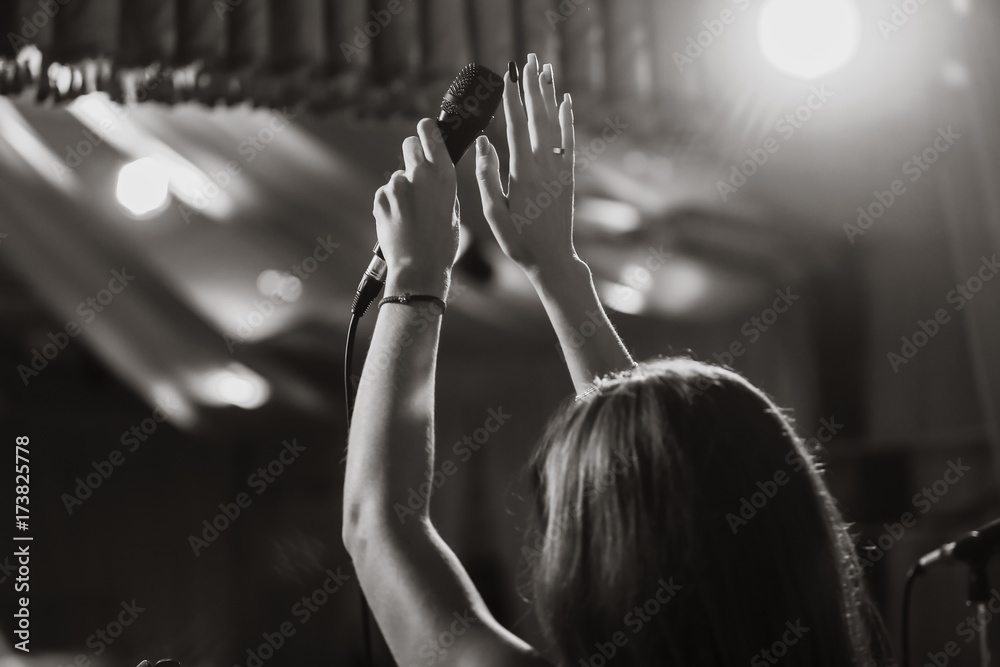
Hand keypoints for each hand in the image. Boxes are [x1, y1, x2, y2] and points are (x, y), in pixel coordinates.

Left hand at [374, 118, 459, 298]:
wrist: (418, 269)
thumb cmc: (442, 245)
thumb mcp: (453, 211)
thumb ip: (442, 187)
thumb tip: (432, 175)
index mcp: (443, 175)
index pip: (430, 133)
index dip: (427, 130)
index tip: (426, 130)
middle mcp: (419, 174)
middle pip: (410, 144)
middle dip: (413, 153)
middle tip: (417, 172)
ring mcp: (397, 186)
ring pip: (398, 175)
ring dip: (402, 187)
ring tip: (411, 214)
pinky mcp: (380, 198)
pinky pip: (386, 193)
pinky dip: (391, 203)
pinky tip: (400, 221)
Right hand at [475, 54, 576, 280]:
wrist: (552, 258)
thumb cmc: (518, 240)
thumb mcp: (494, 213)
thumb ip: (487, 176)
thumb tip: (484, 144)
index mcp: (521, 173)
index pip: (516, 126)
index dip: (512, 97)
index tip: (509, 74)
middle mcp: (543, 165)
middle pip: (537, 117)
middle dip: (532, 86)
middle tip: (528, 59)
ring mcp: (559, 169)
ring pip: (554, 123)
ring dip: (548, 95)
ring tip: (544, 69)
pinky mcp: (568, 176)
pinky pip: (569, 140)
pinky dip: (567, 119)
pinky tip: (565, 100)